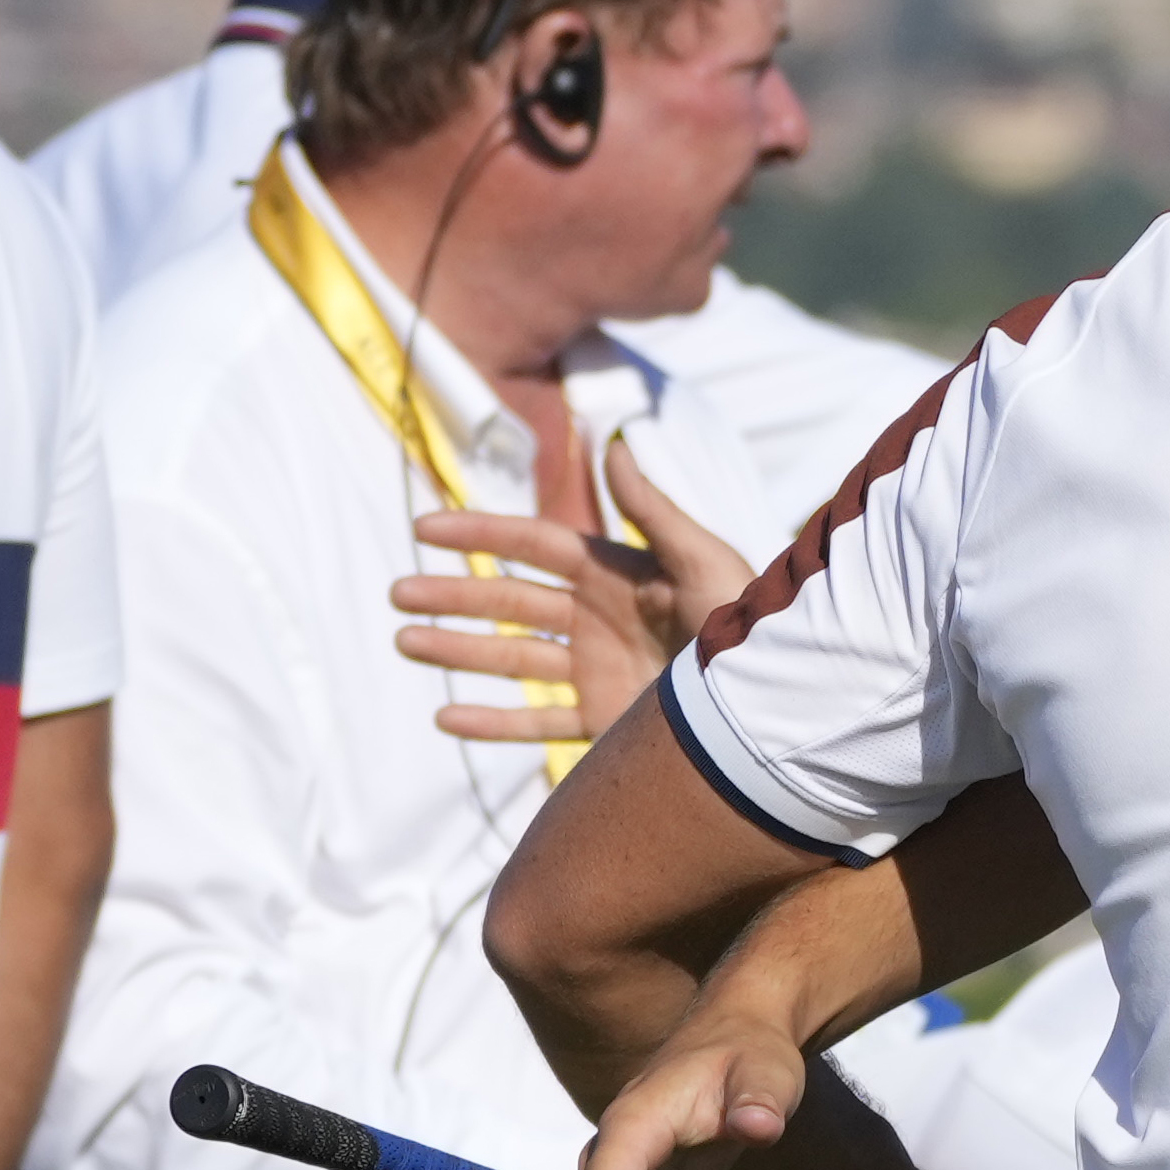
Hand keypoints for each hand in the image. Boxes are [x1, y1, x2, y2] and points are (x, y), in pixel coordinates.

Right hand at [395, 434, 752, 742]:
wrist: (772, 702)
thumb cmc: (746, 623)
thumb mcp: (704, 561)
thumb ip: (653, 511)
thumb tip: (614, 446)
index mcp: (616, 574)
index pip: (534, 545)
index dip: (481, 534)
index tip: (425, 528)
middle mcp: (598, 618)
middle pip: (509, 601)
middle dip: (453, 594)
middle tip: (396, 591)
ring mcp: (596, 669)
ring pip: (510, 659)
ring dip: (457, 651)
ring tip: (404, 641)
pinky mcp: (603, 719)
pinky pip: (535, 722)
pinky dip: (491, 723)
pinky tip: (444, 717)